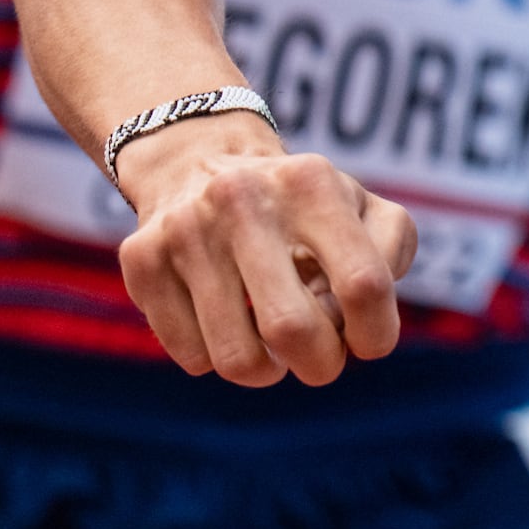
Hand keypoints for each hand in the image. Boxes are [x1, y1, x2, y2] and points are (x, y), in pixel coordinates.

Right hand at [111, 115, 414, 384]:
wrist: (198, 158)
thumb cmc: (302, 206)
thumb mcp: (361, 208)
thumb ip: (387, 258)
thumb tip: (355, 322)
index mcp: (310, 183)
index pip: (364, 284)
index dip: (375, 334)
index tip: (367, 342)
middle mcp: (242, 199)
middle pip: (294, 330)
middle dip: (320, 365)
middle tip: (320, 358)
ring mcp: (184, 230)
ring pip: (238, 359)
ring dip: (267, 370)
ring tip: (271, 343)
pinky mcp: (141, 260)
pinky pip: (192, 357)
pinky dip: (217, 357)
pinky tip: (223, 322)